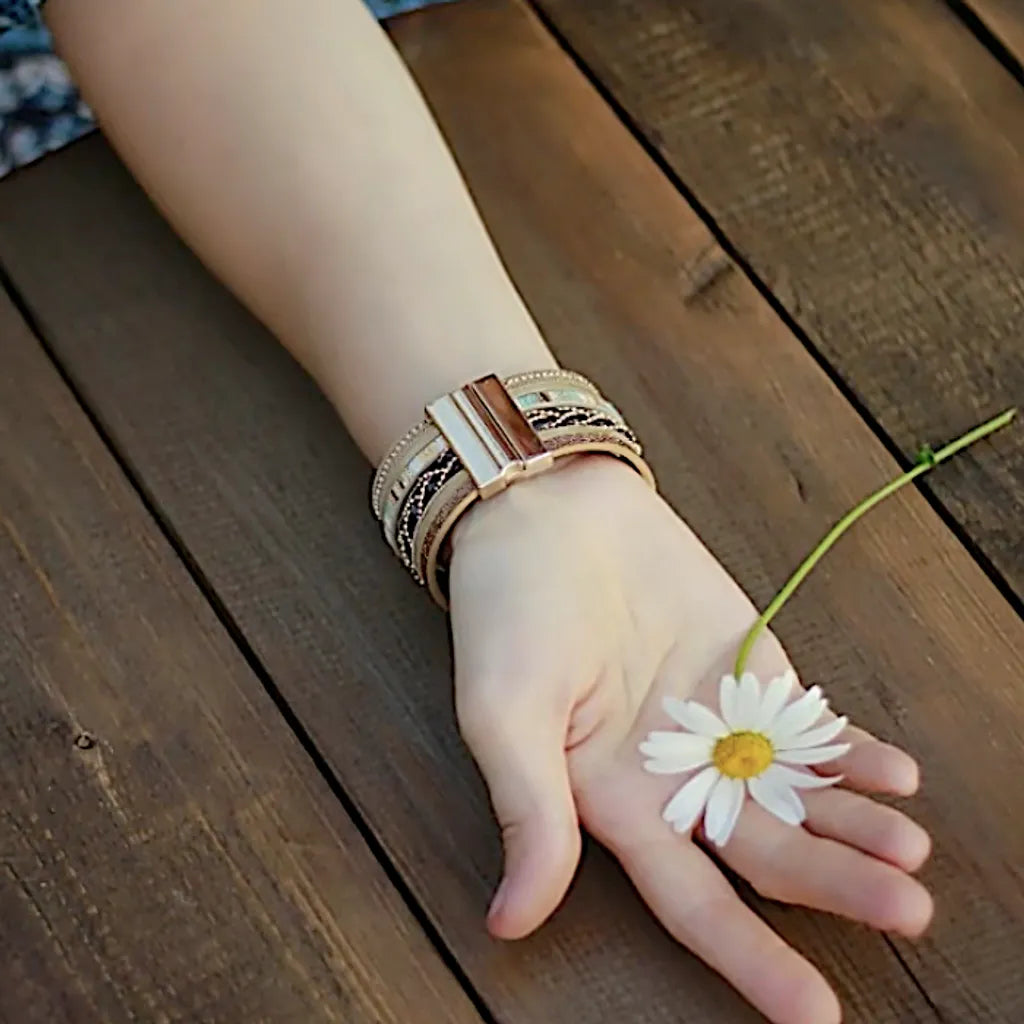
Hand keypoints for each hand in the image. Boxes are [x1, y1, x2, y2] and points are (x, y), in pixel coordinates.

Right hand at [448, 455, 932, 1023]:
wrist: (549, 509)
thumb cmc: (508, 611)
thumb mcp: (504, 713)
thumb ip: (528, 810)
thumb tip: (512, 920)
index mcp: (613, 801)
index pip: (691, 900)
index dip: (750, 958)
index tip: (814, 1013)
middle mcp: (673, 776)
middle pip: (765, 852)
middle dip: (834, 887)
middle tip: (907, 913)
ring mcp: (718, 720)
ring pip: (799, 792)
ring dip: (856, 826)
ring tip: (910, 853)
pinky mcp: (747, 666)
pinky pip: (808, 721)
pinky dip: (850, 750)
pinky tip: (893, 775)